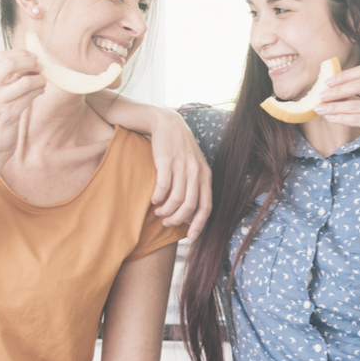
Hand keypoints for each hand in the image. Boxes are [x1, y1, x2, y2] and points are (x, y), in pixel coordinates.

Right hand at [0, 49, 46, 163]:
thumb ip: (4, 78)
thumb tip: (27, 60)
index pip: (1, 57)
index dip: (21, 54)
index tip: (33, 57)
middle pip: (11, 63)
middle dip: (30, 62)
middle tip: (40, 67)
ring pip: (25, 80)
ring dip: (38, 79)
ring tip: (41, 83)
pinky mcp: (8, 115)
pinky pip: (29, 96)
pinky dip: (38, 91)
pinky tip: (39, 92)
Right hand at [145, 111, 212, 239]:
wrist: (168, 123)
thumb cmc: (180, 150)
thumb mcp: (194, 167)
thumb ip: (195, 189)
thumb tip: (189, 216)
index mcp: (205, 175)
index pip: (207, 206)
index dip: (199, 224)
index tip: (190, 237)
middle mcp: (196, 172)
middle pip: (189, 206)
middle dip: (177, 220)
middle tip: (167, 223)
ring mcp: (182, 166)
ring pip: (175, 199)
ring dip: (166, 211)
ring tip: (159, 213)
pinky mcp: (166, 160)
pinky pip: (163, 187)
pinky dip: (157, 198)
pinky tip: (153, 200)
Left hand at [315, 65, 359, 160]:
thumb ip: (356, 96)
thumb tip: (331, 88)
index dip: (344, 75)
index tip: (327, 82)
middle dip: (337, 90)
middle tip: (320, 95)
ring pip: (355, 104)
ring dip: (334, 106)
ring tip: (319, 108)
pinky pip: (357, 118)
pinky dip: (340, 118)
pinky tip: (329, 118)